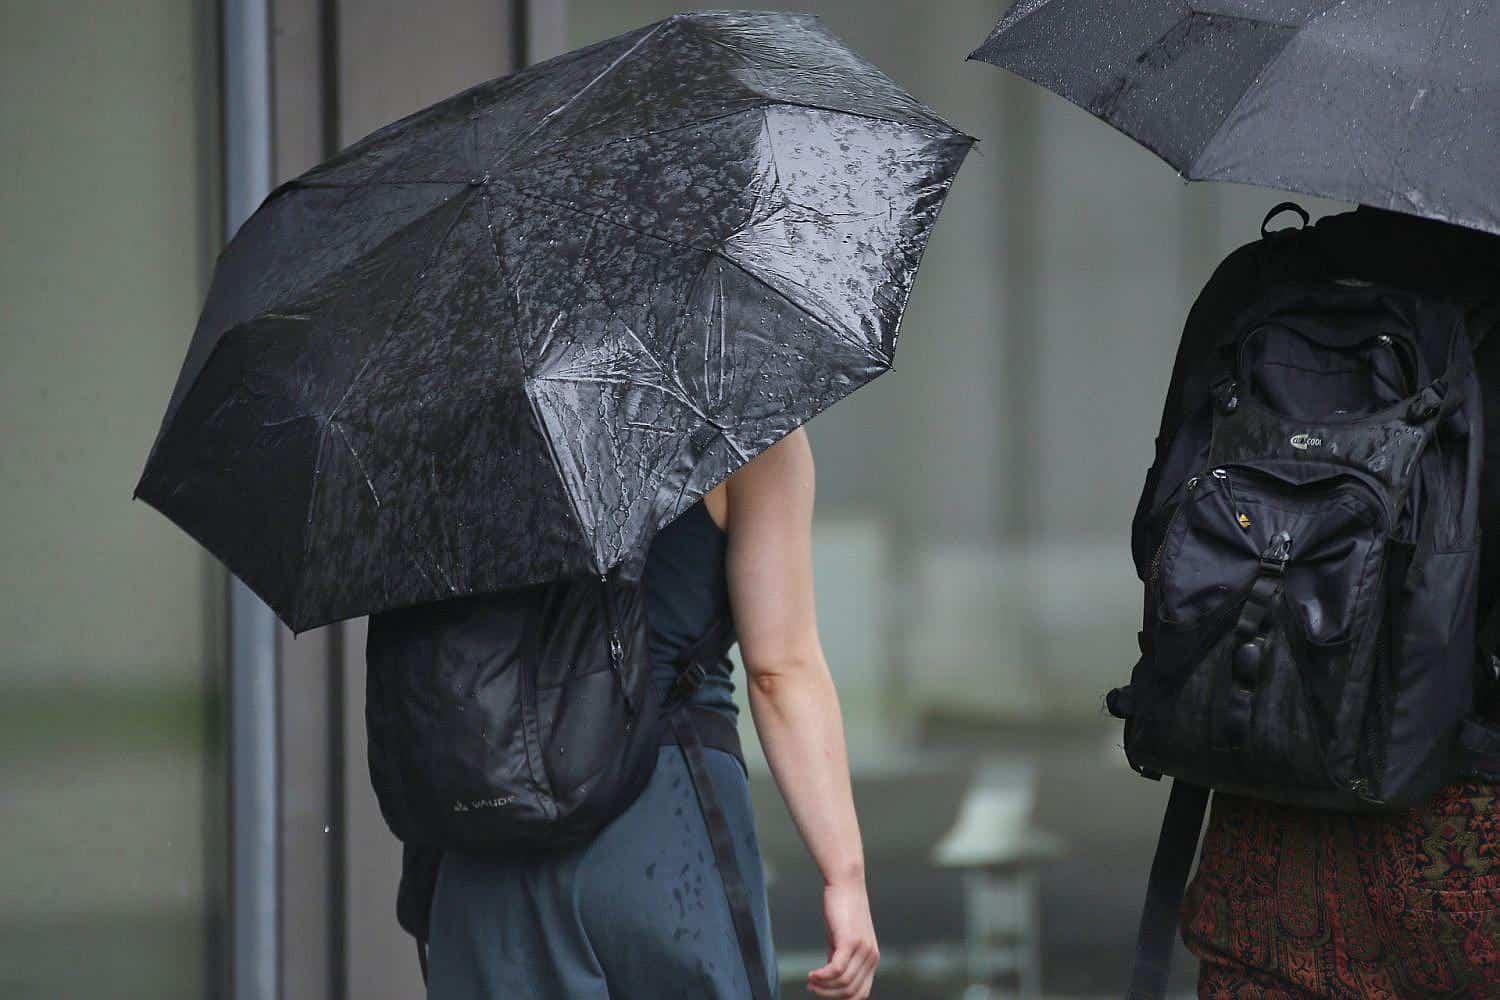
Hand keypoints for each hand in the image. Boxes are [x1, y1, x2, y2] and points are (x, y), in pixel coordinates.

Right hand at [807, 878, 878, 997]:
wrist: (846, 882)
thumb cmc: (843, 908)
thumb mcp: (843, 938)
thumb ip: (840, 957)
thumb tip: (829, 976)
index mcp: (872, 958)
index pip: (861, 992)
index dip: (842, 999)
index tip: (823, 992)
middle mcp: (870, 956)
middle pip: (851, 991)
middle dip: (829, 994)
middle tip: (812, 987)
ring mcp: (862, 949)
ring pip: (843, 983)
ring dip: (823, 986)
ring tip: (810, 981)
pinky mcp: (850, 941)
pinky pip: (836, 969)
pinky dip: (821, 977)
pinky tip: (811, 975)